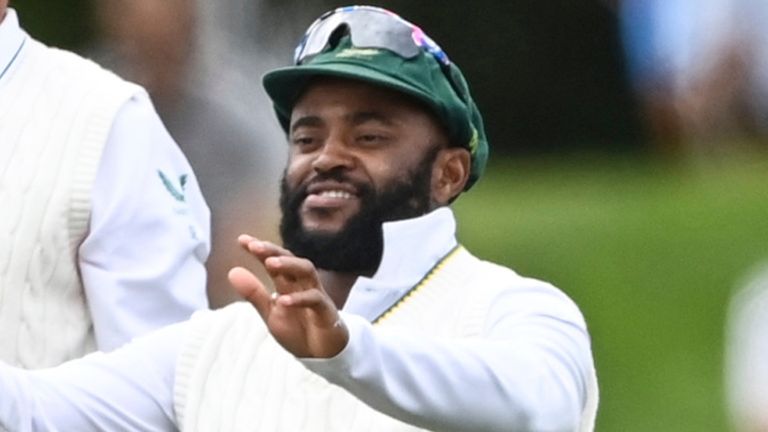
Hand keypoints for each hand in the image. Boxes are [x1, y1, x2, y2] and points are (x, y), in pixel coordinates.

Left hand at [228, 235, 348, 358]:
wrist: (320, 356)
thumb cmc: (297, 329)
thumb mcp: (270, 312)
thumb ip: (254, 293)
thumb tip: (232, 271)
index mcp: (287, 282)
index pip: (274, 259)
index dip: (260, 249)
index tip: (242, 240)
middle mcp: (302, 284)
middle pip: (291, 259)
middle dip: (273, 251)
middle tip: (255, 246)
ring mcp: (316, 295)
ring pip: (307, 271)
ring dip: (289, 265)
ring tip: (270, 263)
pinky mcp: (326, 311)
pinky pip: (314, 299)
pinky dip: (298, 299)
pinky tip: (282, 301)